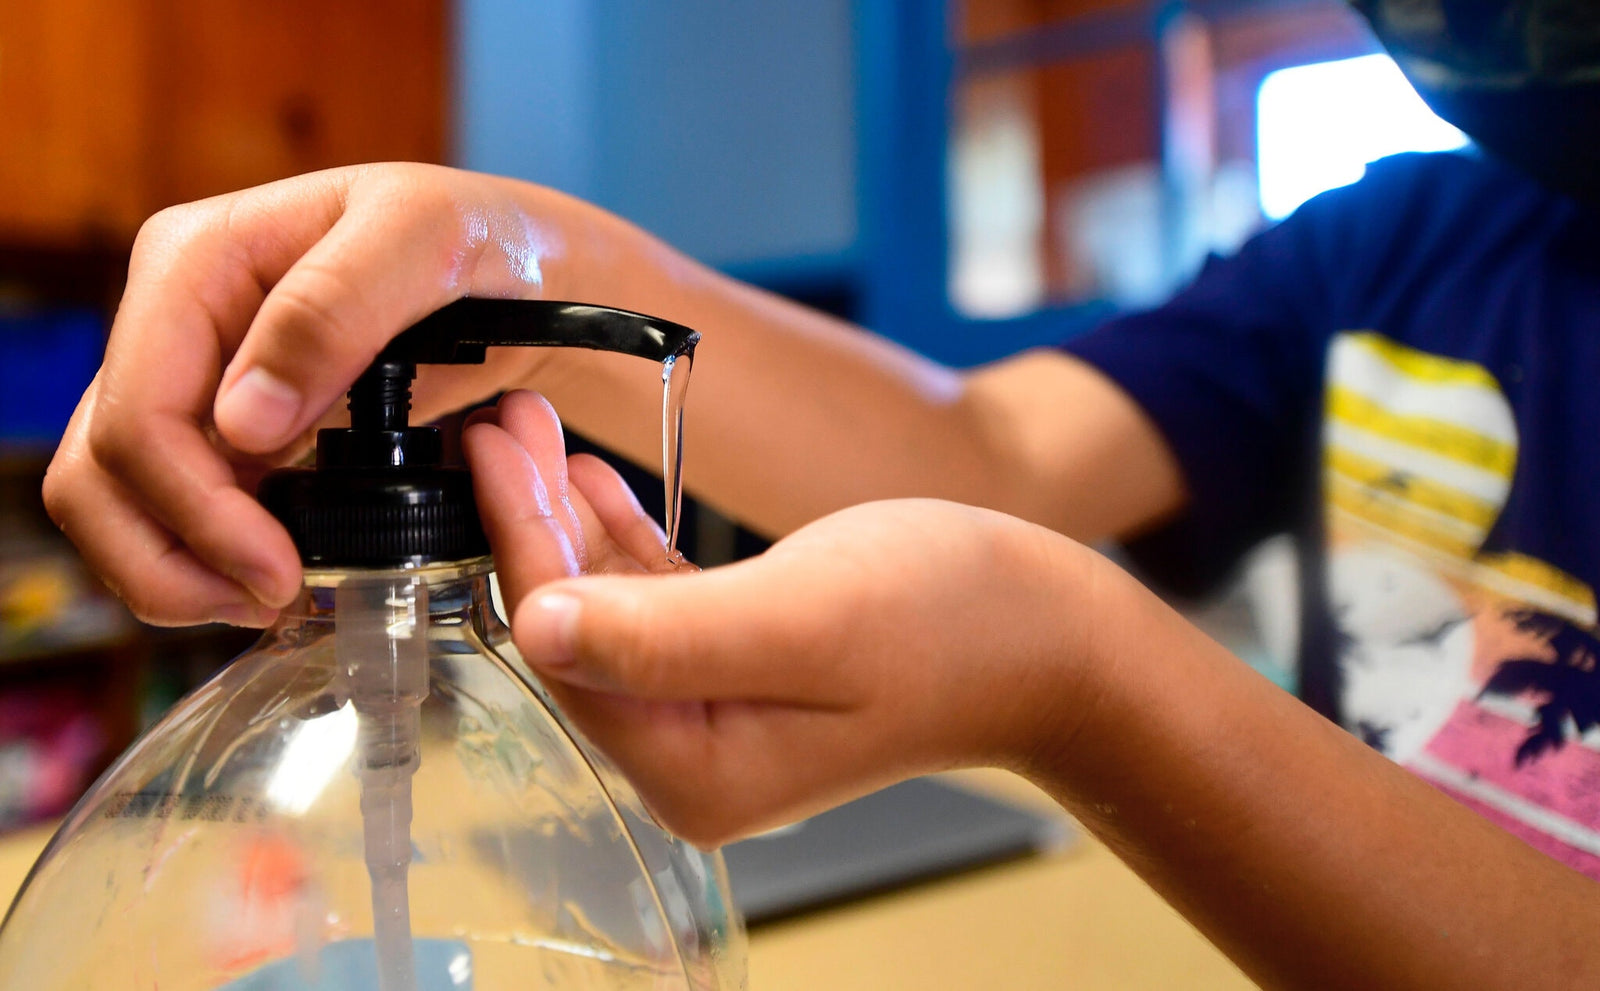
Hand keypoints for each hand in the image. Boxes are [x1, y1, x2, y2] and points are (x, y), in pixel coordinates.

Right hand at [42, 164, 658, 626]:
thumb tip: (242, 421)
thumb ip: (333, 310)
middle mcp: (175, 321)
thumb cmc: (477, 238)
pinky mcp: (228, 429)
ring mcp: (195, 378)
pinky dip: (206, 560)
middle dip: (174, 554)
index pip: (142, 411)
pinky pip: (172, 510)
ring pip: (117, 498)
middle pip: (106, 466)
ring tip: (269, 601)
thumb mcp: (425, 240)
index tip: (278, 567)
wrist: (518, 270)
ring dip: (175, 571)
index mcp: (197, 261)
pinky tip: (274, 581)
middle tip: (273, 600)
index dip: (196, 506)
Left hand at [474, 415, 1105, 847]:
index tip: (492, 449)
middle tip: (502, 421)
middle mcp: (693, 758)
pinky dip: (621, 539)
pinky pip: (657, 604)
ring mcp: (716, 717)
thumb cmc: (953, 623)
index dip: (522, 543)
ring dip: (570, 518)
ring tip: (534, 428)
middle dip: (534, 522)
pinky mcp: (742, 670)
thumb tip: (536, 627)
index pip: (572, 651)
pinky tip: (592, 481)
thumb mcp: (804, 620)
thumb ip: (665, 635)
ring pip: (609, 609)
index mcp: (697, 770)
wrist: (1052, 635)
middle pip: (578, 630)